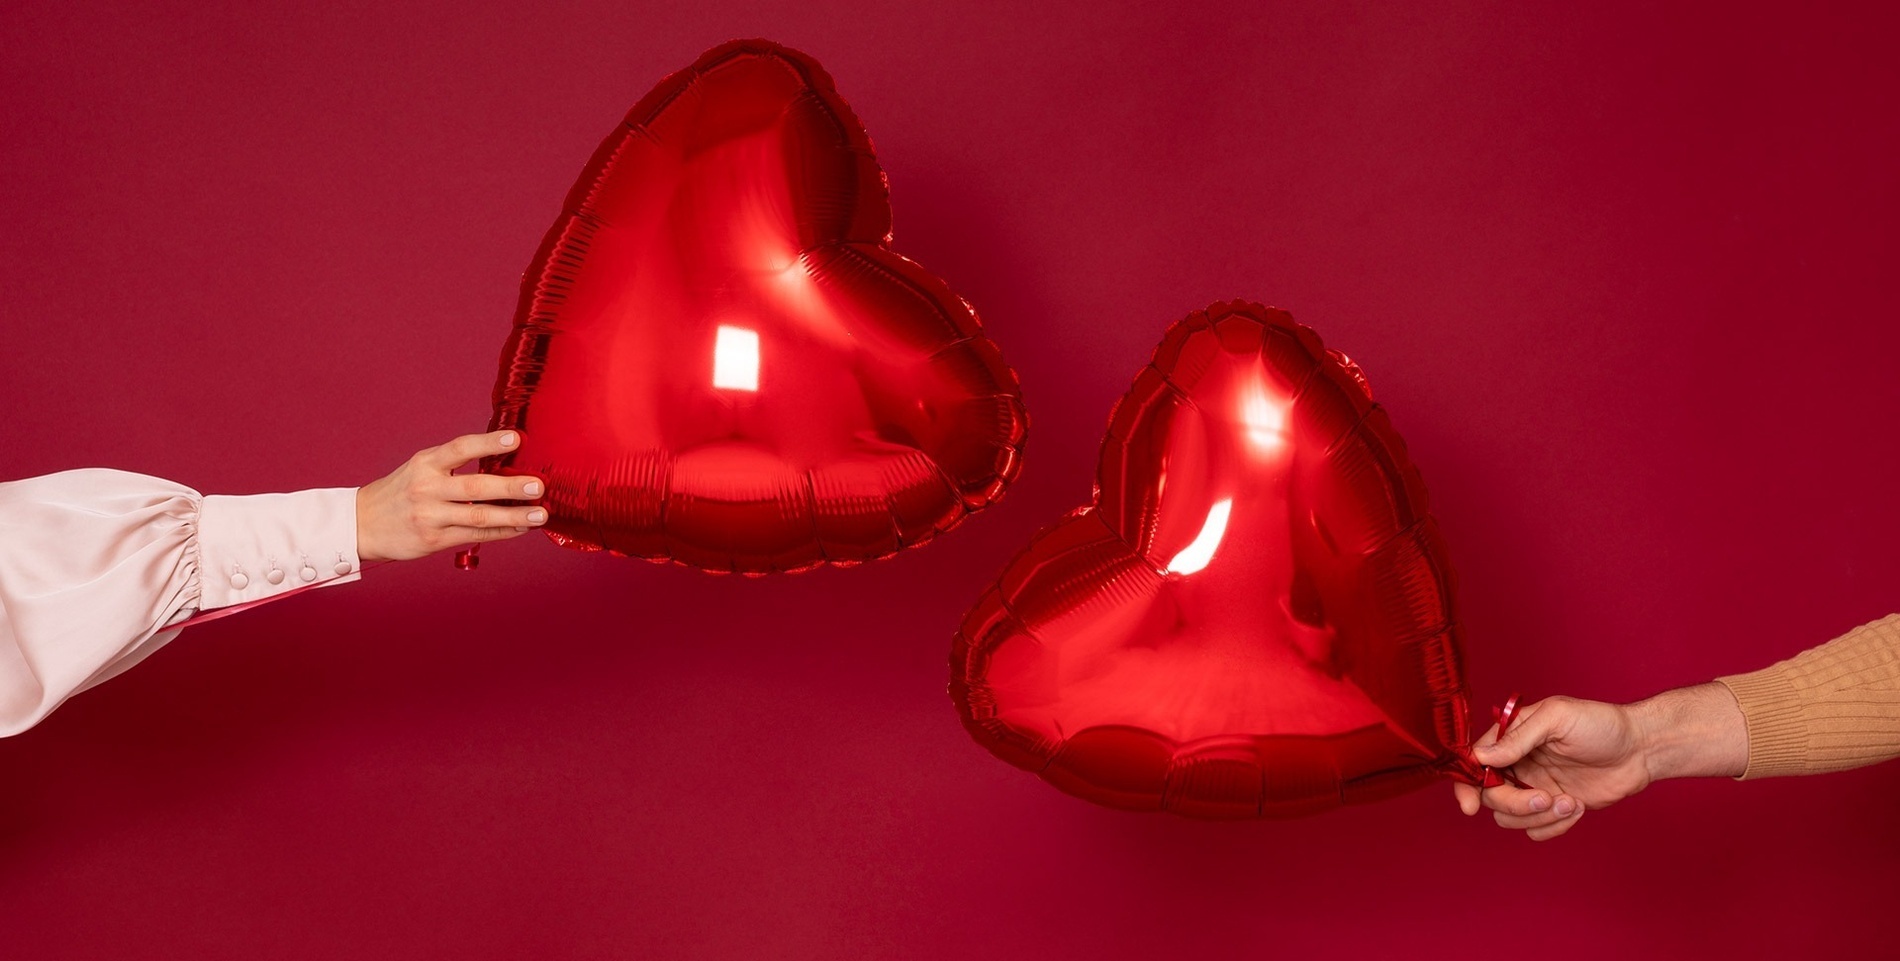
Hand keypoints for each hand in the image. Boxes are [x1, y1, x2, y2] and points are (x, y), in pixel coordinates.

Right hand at [355, 430, 544, 561]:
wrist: (362, 523)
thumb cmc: (400, 492)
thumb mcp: (420, 468)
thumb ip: (453, 464)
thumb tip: (502, 460)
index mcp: (426, 463)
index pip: (461, 448)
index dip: (489, 443)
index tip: (516, 438)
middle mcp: (427, 488)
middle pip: (476, 487)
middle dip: (510, 486)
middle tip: (538, 485)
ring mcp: (430, 516)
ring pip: (479, 516)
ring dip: (514, 516)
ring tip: (540, 514)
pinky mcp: (434, 539)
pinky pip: (475, 535)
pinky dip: (501, 532)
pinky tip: (521, 529)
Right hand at [1452, 684, 1747, 839]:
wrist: (1641, 750)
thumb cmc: (1600, 723)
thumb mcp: (1556, 718)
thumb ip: (1518, 737)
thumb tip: (1482, 757)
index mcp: (1511, 737)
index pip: (1474, 762)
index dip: (1466, 784)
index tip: (1469, 805)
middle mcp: (1517, 763)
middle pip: (1490, 795)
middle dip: (1515, 803)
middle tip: (1545, 798)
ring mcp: (1534, 787)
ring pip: (1510, 817)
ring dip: (1538, 817)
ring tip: (1569, 803)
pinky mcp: (1554, 809)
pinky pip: (1536, 831)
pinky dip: (1554, 827)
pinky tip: (1577, 808)